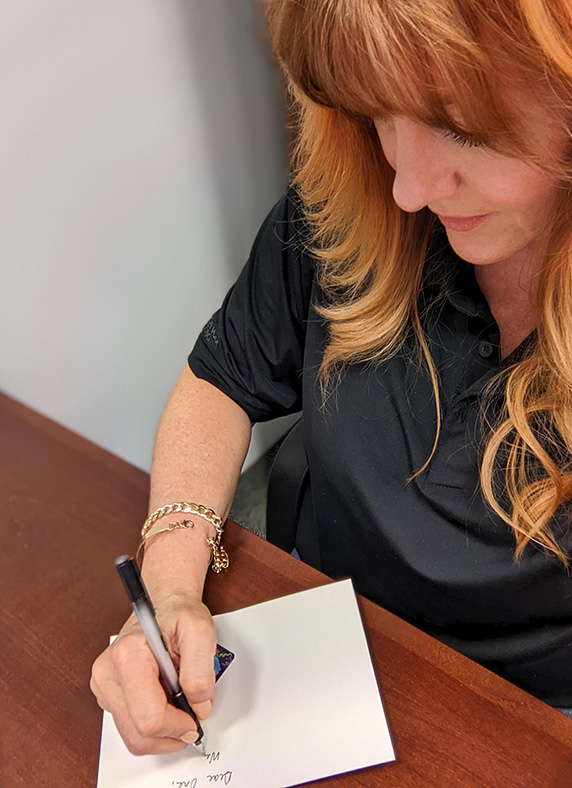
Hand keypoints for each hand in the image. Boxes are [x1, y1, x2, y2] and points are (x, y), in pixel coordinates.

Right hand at [90, 593, 215, 754]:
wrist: (164, 602)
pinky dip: (151, 723)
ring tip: (178, 703)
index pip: (149, 718)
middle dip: (170, 734)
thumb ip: (201, 672)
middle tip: (191, 718)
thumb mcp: (200, 631)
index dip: (178, 726)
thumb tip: (199, 707)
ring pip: (132, 735)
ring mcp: (103, 685)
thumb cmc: (178, 613)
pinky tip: (164, 699)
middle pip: (138, 734)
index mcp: (128, 656)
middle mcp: (107, 672)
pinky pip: (129, 726)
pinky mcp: (106, 693)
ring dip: (161, 731)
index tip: (195, 719)